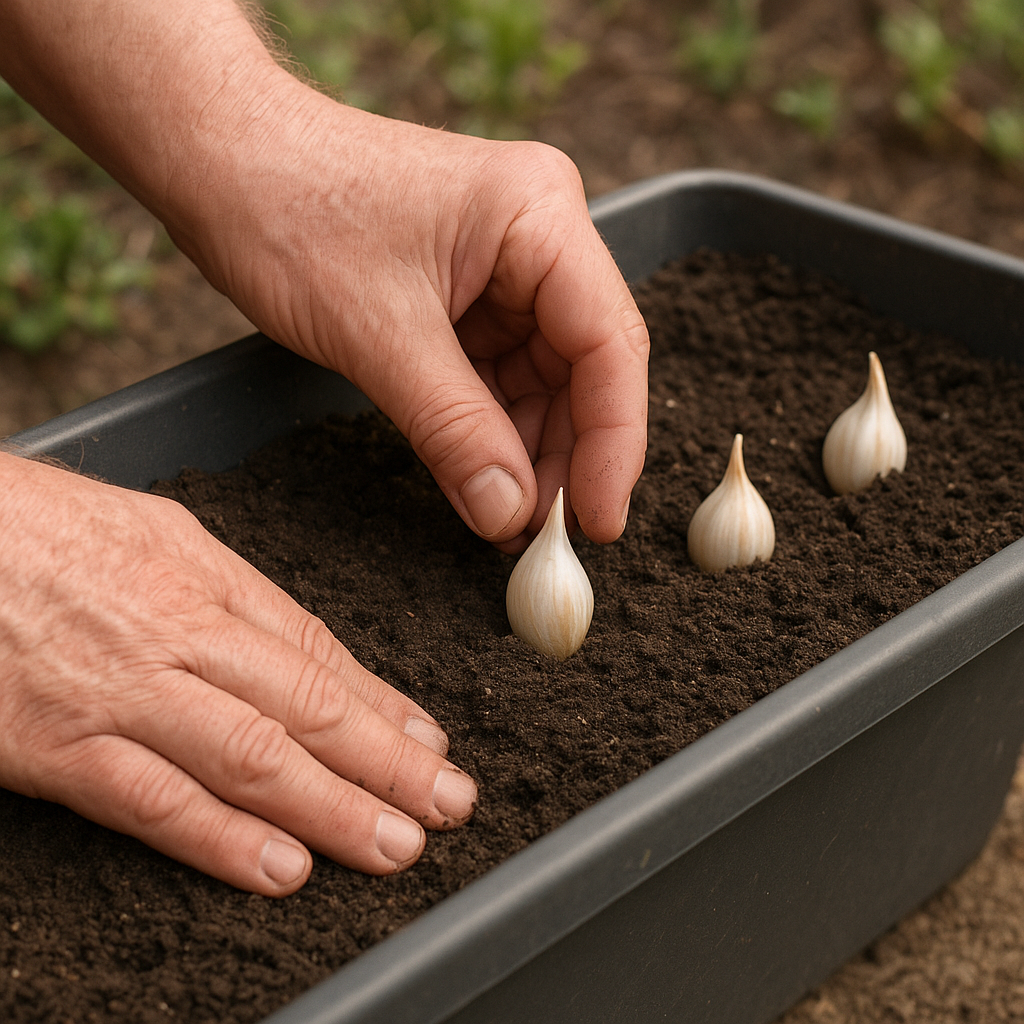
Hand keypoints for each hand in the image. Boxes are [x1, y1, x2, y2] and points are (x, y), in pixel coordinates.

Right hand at [0, 453, 476, 895]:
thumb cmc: (34, 526)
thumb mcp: (152, 530)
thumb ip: (226, 589)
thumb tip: (295, 644)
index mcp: (204, 574)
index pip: (318, 652)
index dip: (383, 704)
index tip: (429, 741)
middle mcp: (178, 632)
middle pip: (307, 706)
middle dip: (389, 762)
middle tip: (449, 803)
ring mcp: (121, 692)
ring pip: (253, 758)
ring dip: (333, 808)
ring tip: (398, 843)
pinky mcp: (58, 746)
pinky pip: (155, 801)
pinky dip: (223, 839)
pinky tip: (283, 867)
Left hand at [168, 84, 648, 553]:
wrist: (218, 162)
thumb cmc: (289, 207)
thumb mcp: (378, 333)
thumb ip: (454, 429)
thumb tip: (509, 514)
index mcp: (539, 216)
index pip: (609, 344)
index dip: (613, 443)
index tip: (597, 522)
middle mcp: (539, 237)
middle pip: (585, 369)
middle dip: (565, 456)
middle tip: (543, 537)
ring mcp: (504, 269)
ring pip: (545, 382)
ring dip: (526, 453)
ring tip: (507, 520)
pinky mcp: (468, 297)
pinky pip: (499, 378)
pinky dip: (490, 433)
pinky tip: (481, 482)